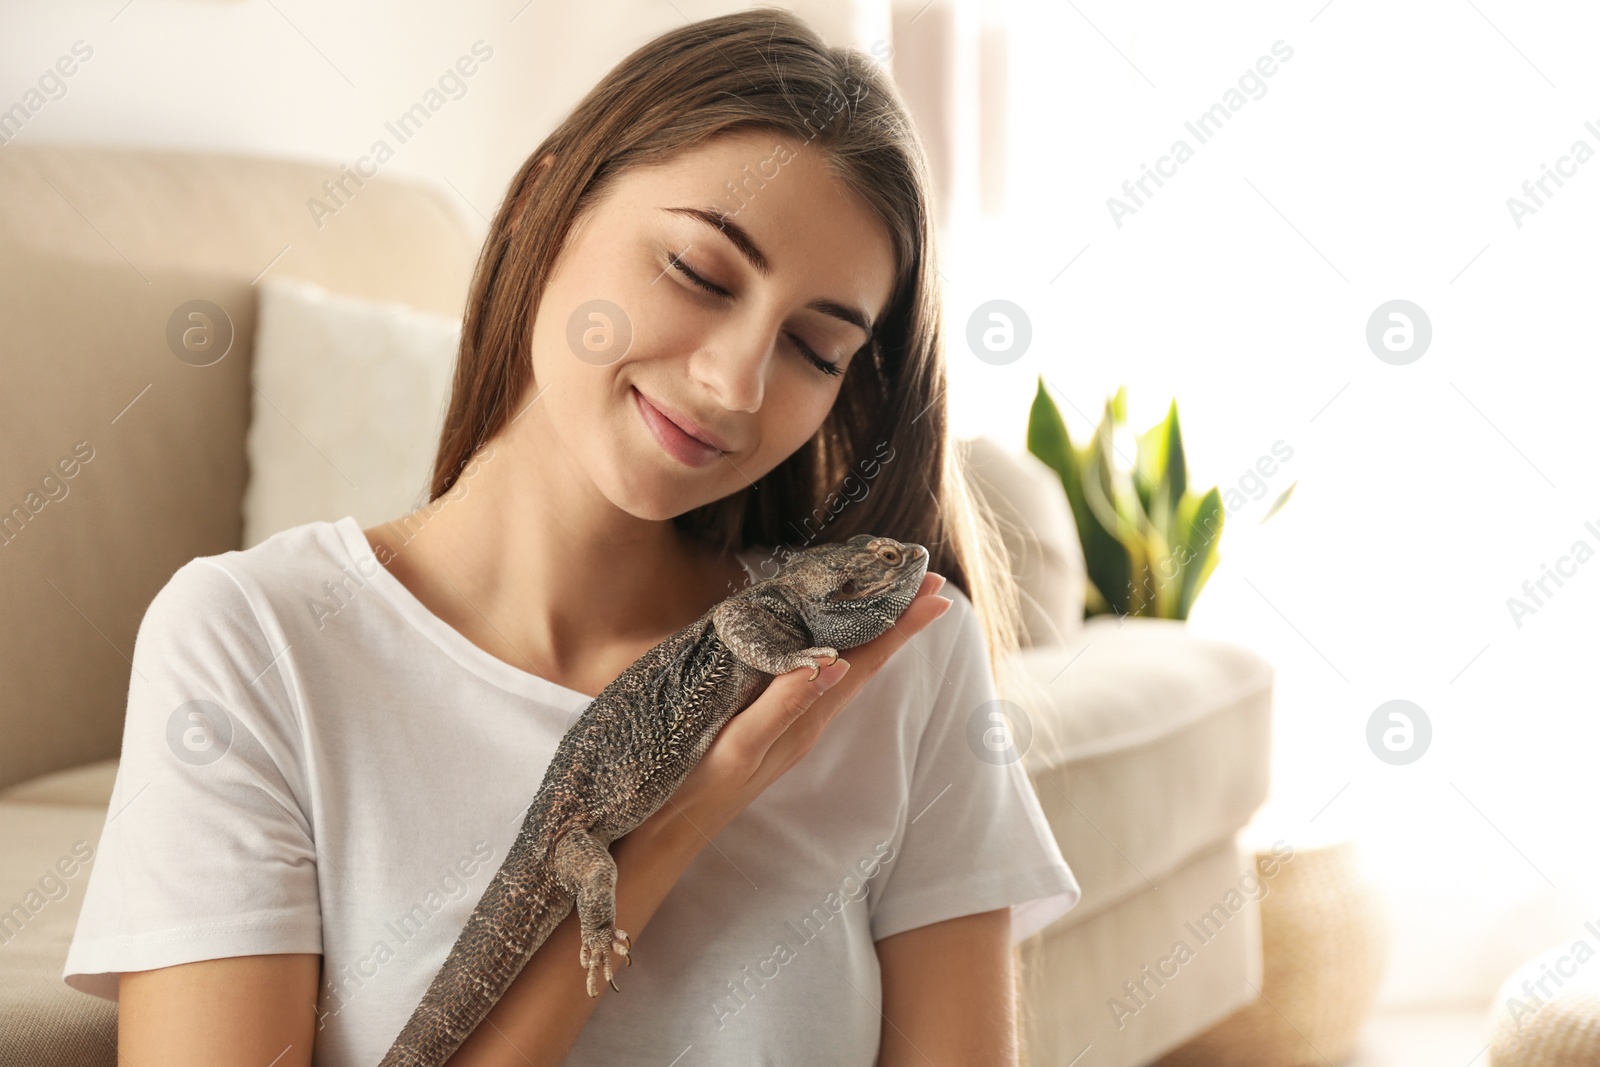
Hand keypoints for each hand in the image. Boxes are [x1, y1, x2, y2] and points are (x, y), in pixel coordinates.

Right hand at [637, 572, 951, 844]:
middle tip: (930, 581)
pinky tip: (830, 634)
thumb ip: (783, 706)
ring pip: (845, 667)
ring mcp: (792, 720)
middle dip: (897, 620)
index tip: (936, 594)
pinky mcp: (771, 720)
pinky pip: (814, 673)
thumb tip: (834, 664)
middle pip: (865, 660)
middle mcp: (808, 717)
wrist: (668, 834)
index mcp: (806, 718)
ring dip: (873, 631)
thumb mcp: (739, 747)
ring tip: (896, 598)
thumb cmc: (695, 789)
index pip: (865, 662)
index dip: (900, 626)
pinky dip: (834, 644)